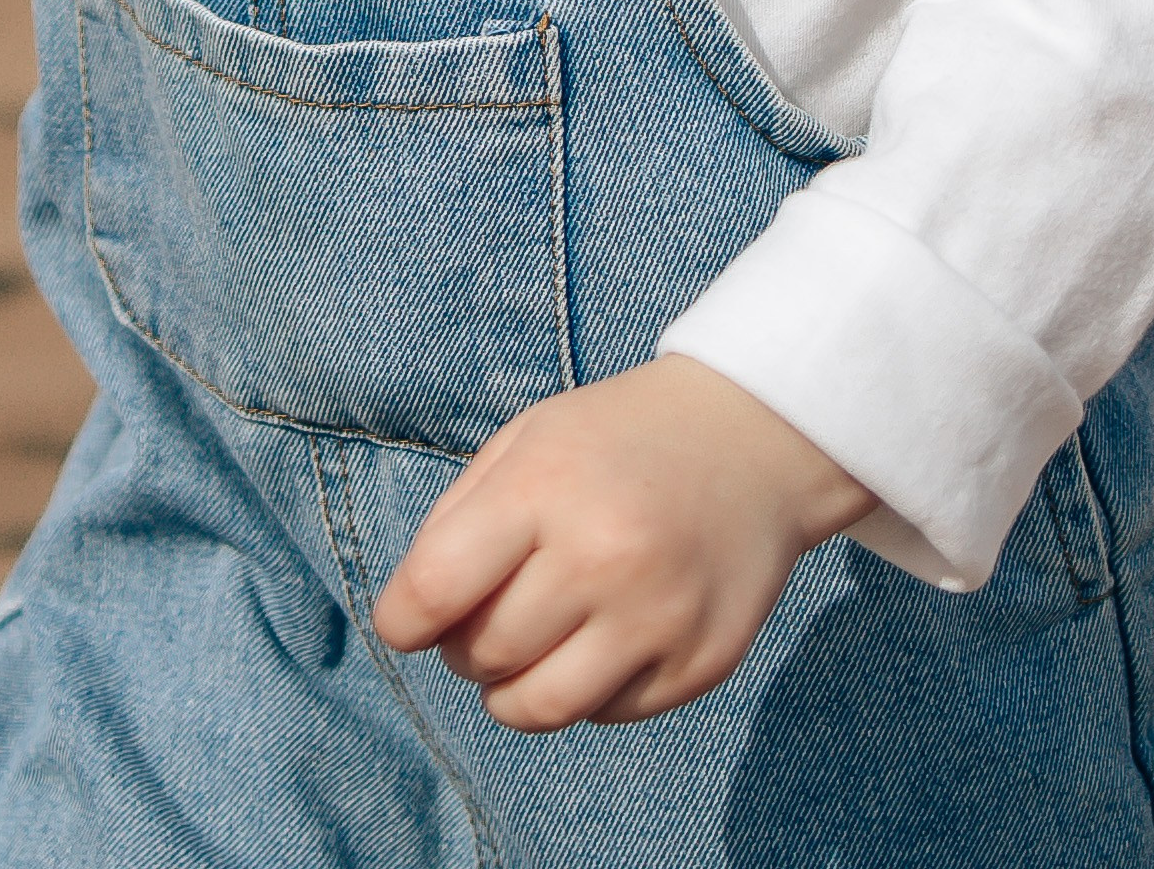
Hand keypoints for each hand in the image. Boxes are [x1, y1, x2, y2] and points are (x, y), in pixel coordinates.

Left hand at [369, 355, 875, 728]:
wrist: (753, 440)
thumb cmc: (617, 440)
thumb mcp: (528, 440)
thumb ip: (458, 521)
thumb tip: (411, 618)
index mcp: (545, 487)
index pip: (433, 589)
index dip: (401, 620)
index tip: (405, 621)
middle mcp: (602, 556)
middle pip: (483, 653)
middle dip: (465, 645)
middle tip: (486, 613)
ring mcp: (657, 617)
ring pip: (538, 708)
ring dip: (510, 691)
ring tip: (525, 648)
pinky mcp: (698, 663)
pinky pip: (605, 714)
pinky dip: (583, 690)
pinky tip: (597, 638)